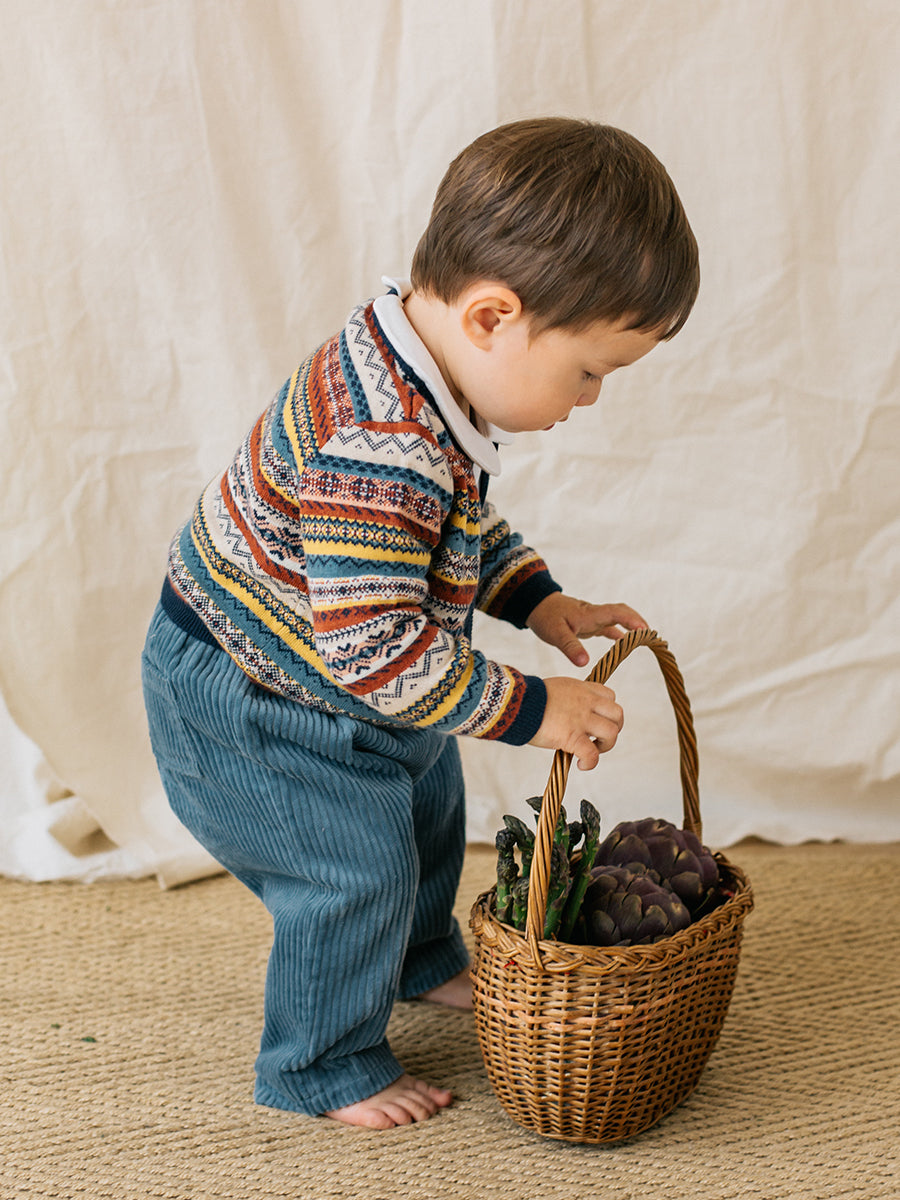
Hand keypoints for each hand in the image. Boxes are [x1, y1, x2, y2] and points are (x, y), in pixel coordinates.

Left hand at [526, 593, 648, 667]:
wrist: (535, 605)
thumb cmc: (545, 617)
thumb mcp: (554, 634)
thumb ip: (570, 647)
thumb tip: (584, 662)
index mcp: (589, 614)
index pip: (616, 613)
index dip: (632, 620)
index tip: (645, 631)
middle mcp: (595, 614)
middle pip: (622, 613)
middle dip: (638, 622)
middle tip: (653, 636)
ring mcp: (593, 618)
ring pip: (618, 619)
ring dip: (632, 627)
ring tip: (647, 639)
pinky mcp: (589, 623)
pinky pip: (609, 627)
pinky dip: (619, 633)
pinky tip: (625, 642)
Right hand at [530, 676, 623, 770]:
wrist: (515, 703)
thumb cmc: (526, 698)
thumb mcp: (553, 690)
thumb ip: (566, 698)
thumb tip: (564, 712)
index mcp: (581, 689)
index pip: (609, 696)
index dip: (606, 711)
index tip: (596, 720)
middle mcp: (586, 702)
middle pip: (617, 714)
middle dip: (614, 728)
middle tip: (599, 738)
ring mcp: (581, 719)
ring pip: (612, 733)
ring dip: (605, 745)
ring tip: (592, 751)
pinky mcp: (572, 737)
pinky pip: (592, 754)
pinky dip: (590, 762)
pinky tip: (581, 764)